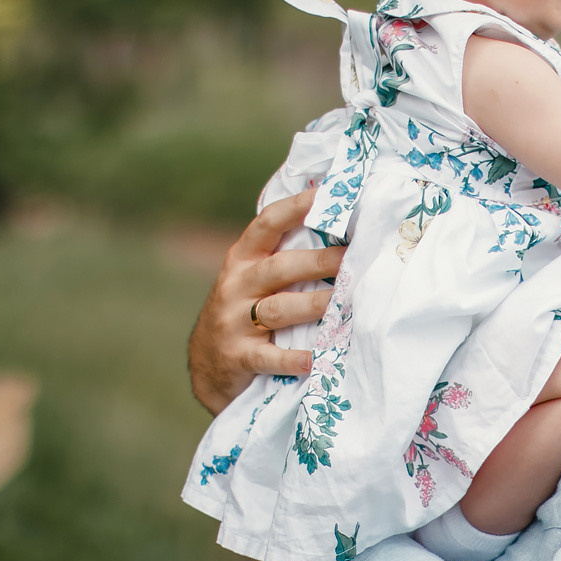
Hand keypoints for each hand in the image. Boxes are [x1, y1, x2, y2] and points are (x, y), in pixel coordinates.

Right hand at [187, 186, 346, 413]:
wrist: (206, 365)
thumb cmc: (242, 312)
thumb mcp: (250, 278)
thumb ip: (280, 256)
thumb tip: (333, 226)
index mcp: (242, 260)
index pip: (267, 224)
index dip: (295, 208)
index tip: (324, 195)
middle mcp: (236, 286)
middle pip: (280, 268)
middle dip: (319, 262)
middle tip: (354, 259)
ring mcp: (234, 322)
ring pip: (278, 309)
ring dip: (314, 305)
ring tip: (346, 304)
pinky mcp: (239, 356)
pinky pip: (269, 357)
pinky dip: (292, 359)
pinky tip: (314, 359)